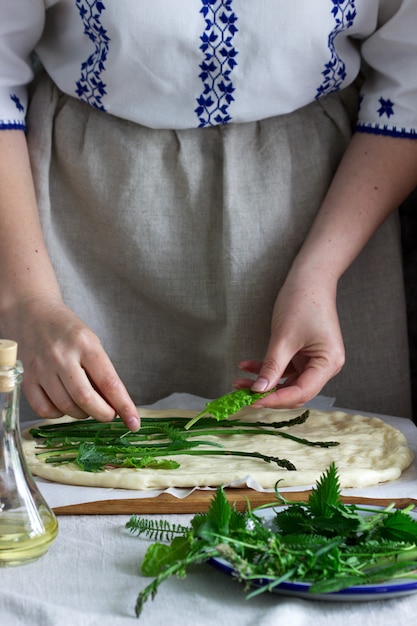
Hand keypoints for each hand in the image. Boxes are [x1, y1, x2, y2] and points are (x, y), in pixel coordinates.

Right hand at [2, 295, 139, 429]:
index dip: (123, 406)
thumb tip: (115, 406)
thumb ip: (101, 372)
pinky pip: (44, 409)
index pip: (109, 382)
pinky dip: (58, 414)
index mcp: (85, 344)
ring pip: (65, 406)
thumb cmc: (68, 331)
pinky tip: (63, 404)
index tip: (134, 423)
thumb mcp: (91, 343)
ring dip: (82, 413)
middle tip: (109, 414)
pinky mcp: (27, 378)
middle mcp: (62, 356)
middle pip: (85, 398)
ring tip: (86, 404)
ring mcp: (42, 368)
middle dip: (103, 413)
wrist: (33, 314)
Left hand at [234, 276, 344, 408]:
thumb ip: (272, 366)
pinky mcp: (304, 354)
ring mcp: (314, 360)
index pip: (301, 392)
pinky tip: (246, 365)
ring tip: (239, 381)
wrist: (309, 278)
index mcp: (328, 364)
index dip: (276, 399)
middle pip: (295, 390)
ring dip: (264, 382)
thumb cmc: (302, 303)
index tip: (252, 400)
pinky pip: (284, 368)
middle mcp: (324, 366)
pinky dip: (267, 368)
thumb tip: (259, 391)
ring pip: (287, 381)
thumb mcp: (284, 338)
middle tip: (243, 395)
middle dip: (269, 393)